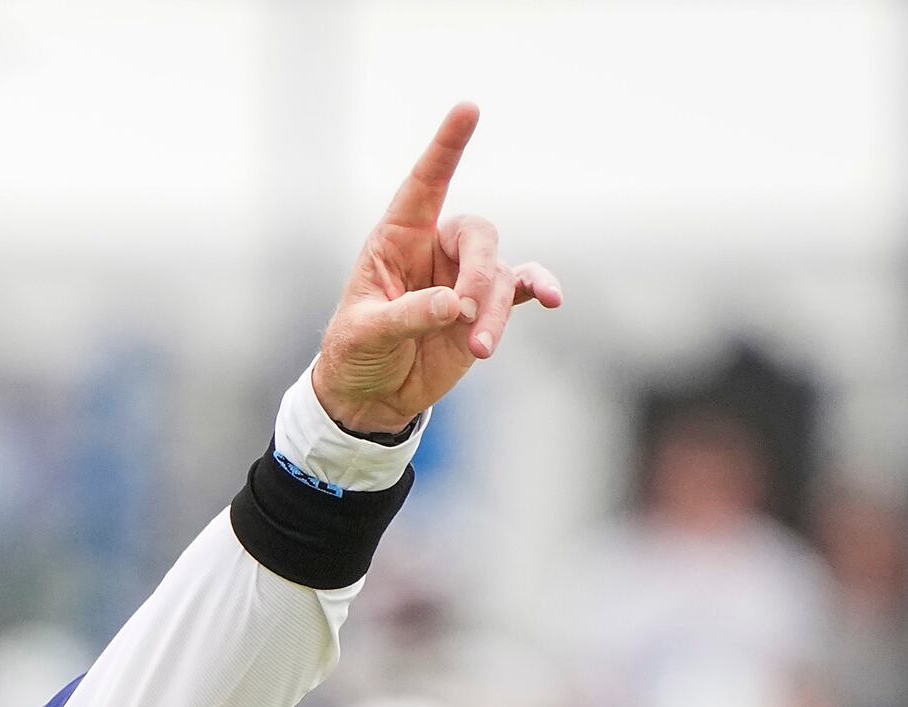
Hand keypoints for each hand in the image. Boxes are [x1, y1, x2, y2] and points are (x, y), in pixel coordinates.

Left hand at [311, 103, 564, 435]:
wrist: (370, 396)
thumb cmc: (354, 354)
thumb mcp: (365, 333)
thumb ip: (407, 315)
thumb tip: (456, 303)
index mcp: (395, 241)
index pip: (423, 185)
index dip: (446, 148)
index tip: (468, 109)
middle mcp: (434, 251)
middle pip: (476, 233)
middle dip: (479, 270)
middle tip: (463, 312)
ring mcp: (463, 278)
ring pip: (499, 273)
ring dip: (495, 309)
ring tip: (479, 348)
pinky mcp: (485, 307)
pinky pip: (521, 287)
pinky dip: (539, 289)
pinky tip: (553, 298)